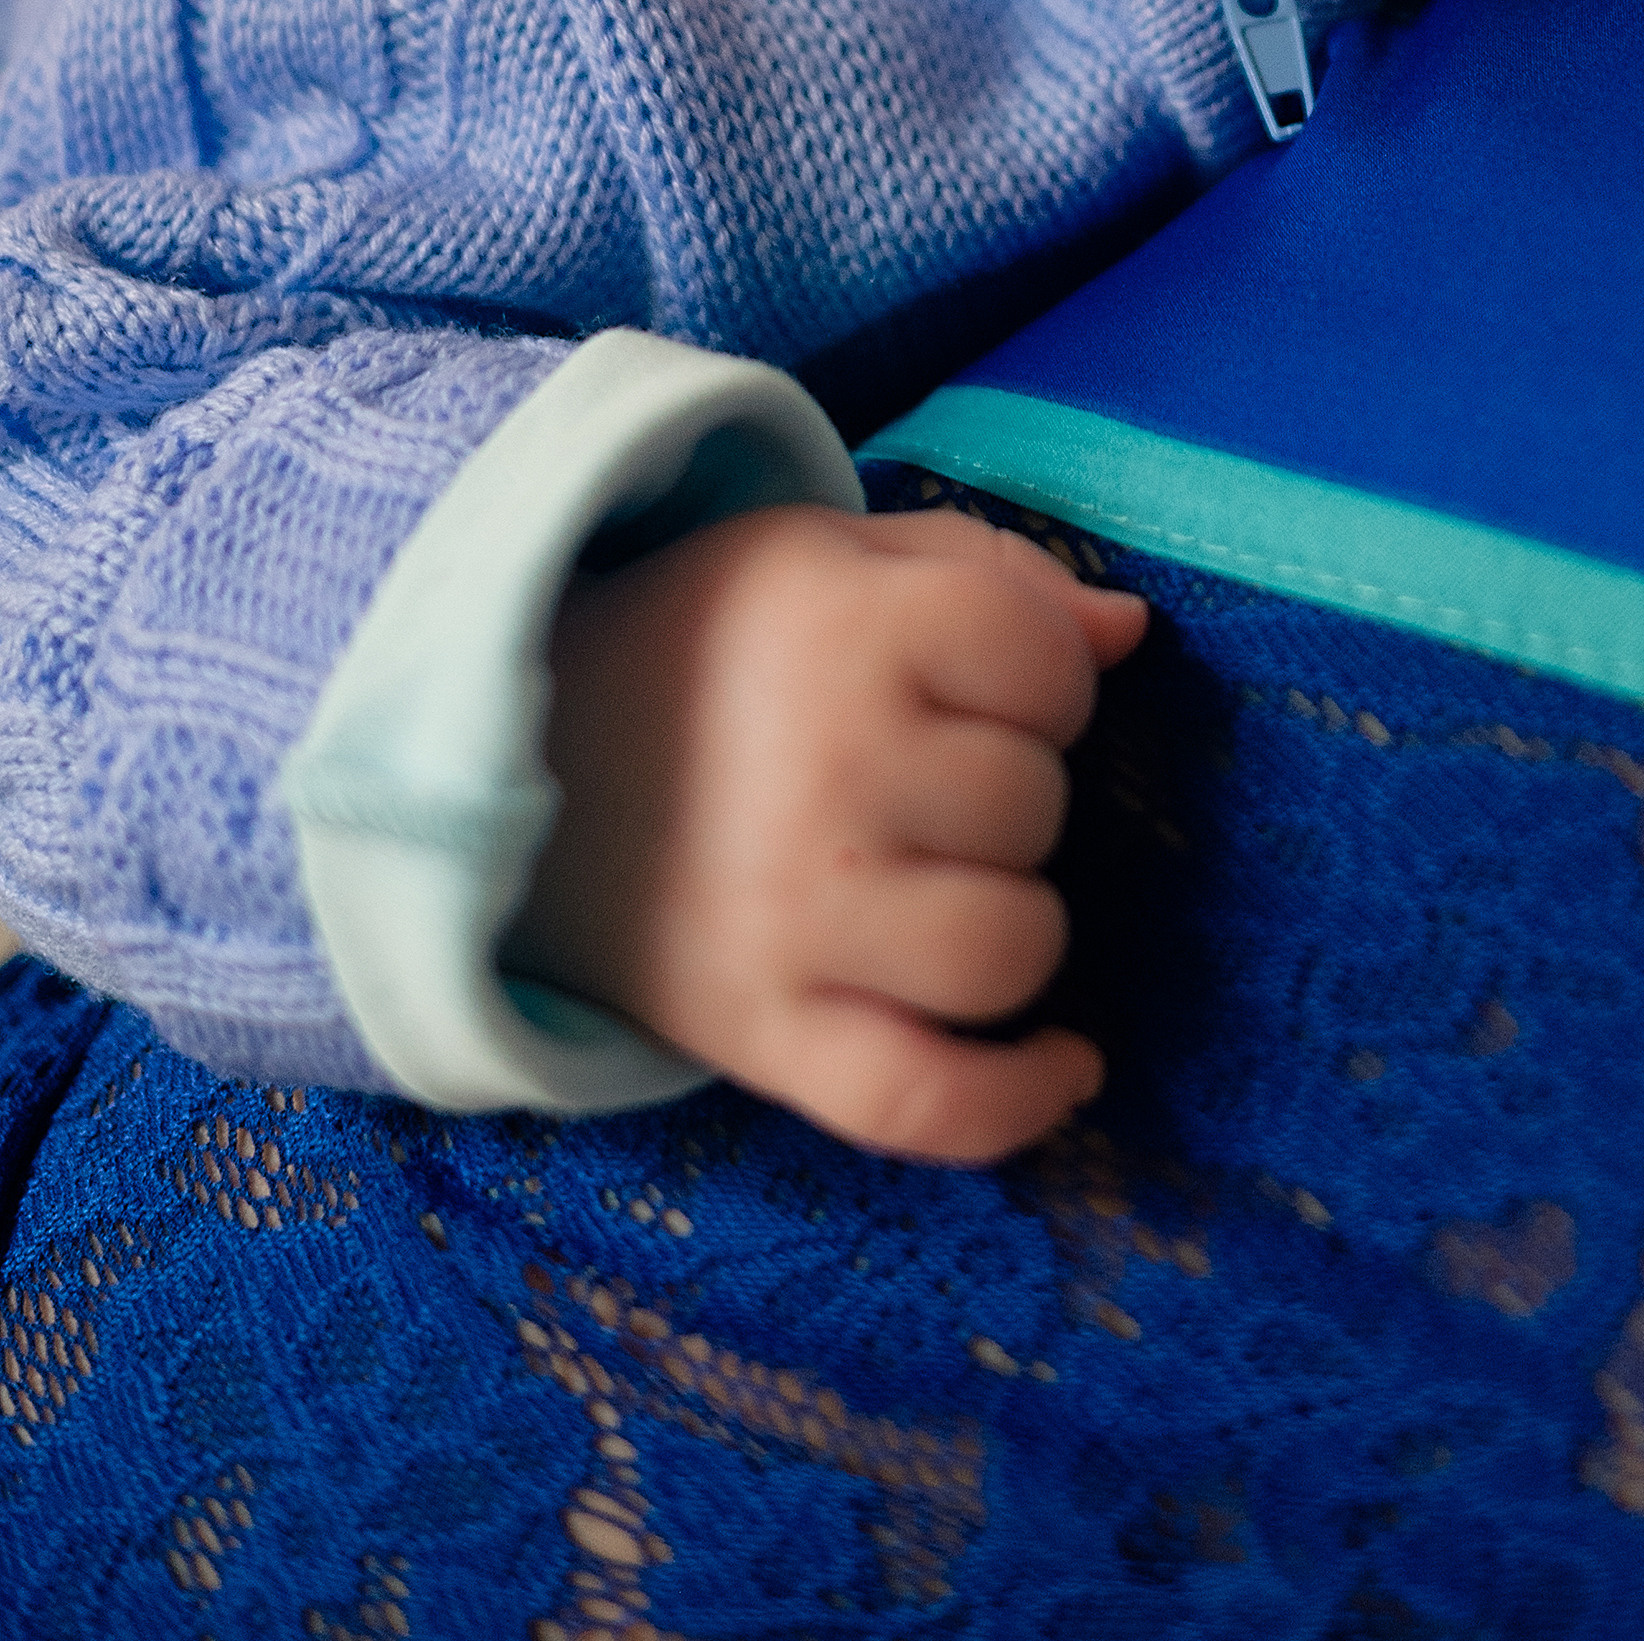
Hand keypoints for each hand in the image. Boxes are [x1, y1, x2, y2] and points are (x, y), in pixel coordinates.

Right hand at [505, 504, 1147, 1162]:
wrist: (504, 759)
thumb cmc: (706, 644)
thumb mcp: (830, 551)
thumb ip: (993, 571)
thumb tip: (1127, 636)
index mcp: (842, 630)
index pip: (1045, 662)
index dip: (1042, 671)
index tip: (981, 677)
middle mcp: (822, 776)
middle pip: (1032, 804)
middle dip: (1010, 783)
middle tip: (924, 773)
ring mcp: (789, 920)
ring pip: (1009, 949)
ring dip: (1008, 916)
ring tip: (946, 880)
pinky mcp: (759, 1034)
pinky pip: (926, 1103)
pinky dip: (1016, 1100)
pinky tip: (1068, 1063)